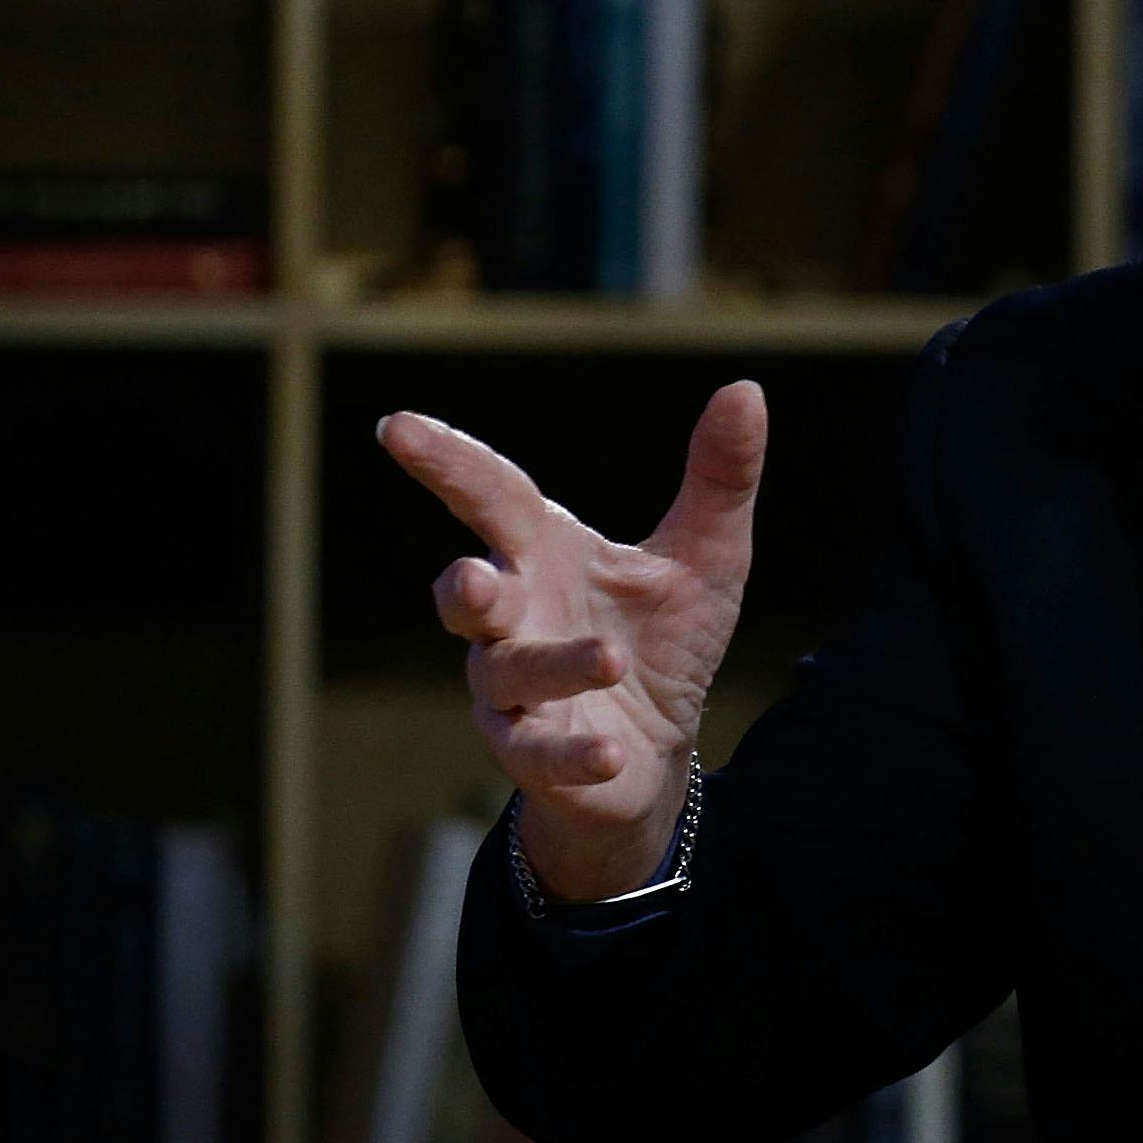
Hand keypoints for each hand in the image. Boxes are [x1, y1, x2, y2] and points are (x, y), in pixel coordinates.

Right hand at [376, 381, 765, 896]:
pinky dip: (571, 753)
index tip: (396, 426)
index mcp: (545, 552)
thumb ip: (721, 477)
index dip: (446, 462)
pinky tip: (612, 754)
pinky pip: (536, 754)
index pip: (491, 497)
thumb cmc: (664, 637)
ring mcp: (512, 689)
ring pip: (507, 672)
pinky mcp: (530, 753)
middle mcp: (513, 616)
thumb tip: (746, 389)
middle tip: (481, 579)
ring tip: (611, 659)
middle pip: (464, 595)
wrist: (659, 748)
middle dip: (465, 589)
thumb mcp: (708, 555)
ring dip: (555, 665)